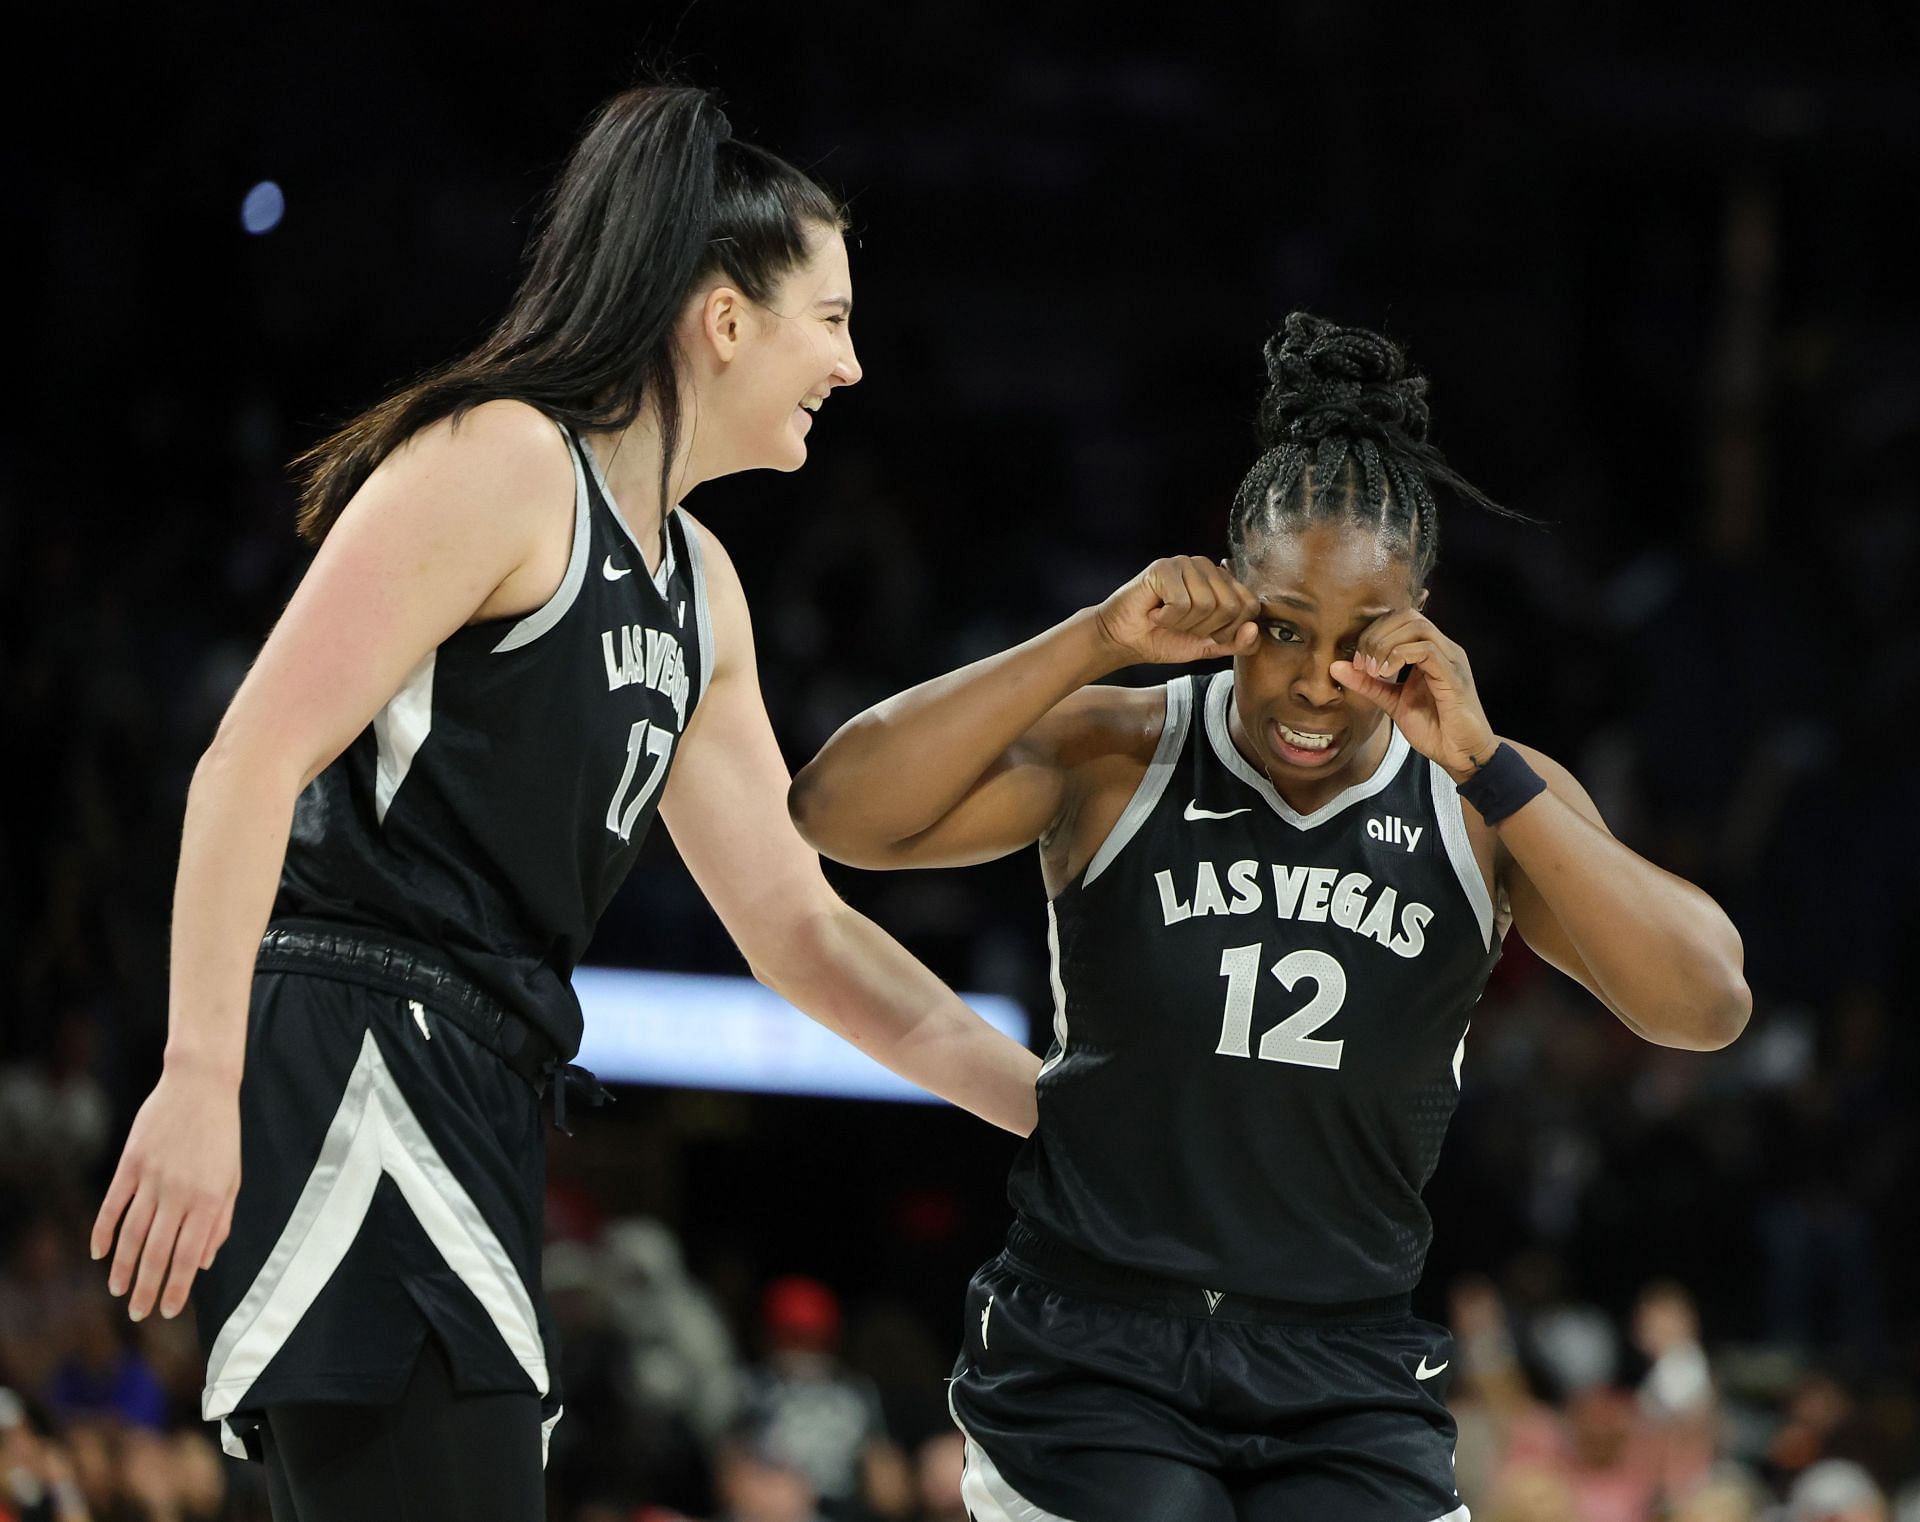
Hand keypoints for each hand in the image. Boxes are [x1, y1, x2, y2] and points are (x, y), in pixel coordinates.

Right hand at [91, 1058, 240, 1320]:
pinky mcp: (131, 1163)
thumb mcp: (232, 1178)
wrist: (201, 1086)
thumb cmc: (221, 1136)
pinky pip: (114, 1204)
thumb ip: (220, 1221)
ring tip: (118, 1291)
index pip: (188, 1255)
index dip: (177, 1287)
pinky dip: (104, 1231)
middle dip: (147, 1288)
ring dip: (123, 1267)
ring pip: (131, 1234)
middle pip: (156, 1251)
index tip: (168, 1311)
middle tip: (138, 1314)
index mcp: (210, 1199)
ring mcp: (152, 1177)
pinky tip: (99, 1253)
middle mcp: (180, 1192)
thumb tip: (202, 1263)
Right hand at [1093, 556, 1260, 667]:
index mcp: (1223, 581)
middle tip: (1182, 626)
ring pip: (1206, 604)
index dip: (1230, 630)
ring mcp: (1185, 563)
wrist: (1125, 640)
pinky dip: (1166, 618)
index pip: (1250, 605)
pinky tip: (1155, 613)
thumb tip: (1254, 630)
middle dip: (1205, 628)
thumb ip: (1236, 642)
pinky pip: (1181, 602)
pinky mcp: (1164, 567)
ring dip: (1182, 624)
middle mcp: (1207, 567)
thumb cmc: (1164, 638)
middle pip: (1231, 606)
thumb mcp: (1208, 646)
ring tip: (1166, 619)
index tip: (1204, 634)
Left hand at [1329, 611, 1495, 778]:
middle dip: (1377, 635)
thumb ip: (1367, 683)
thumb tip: (1335, 667)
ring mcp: (1451, 660)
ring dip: (1386, 644)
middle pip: (1407, 616)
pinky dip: (1400, 656)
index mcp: (1430, 651)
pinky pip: (1427, 650)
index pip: (1400, 619)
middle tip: (1362, 663)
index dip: (1373, 633)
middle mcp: (1444, 649)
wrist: (1460, 754)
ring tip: (1373, 670)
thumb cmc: (1433, 728)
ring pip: (1417, 627)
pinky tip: (1386, 673)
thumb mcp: (1391, 702)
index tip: (1356, 662)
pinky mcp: (1454, 676)